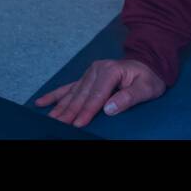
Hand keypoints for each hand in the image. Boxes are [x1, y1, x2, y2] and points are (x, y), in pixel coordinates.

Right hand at [34, 58, 165, 127]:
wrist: (148, 64)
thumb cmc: (148, 78)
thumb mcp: (147, 87)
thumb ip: (129, 97)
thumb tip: (109, 108)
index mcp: (111, 71)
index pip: (97, 95)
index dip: (87, 111)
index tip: (78, 124)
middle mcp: (97, 69)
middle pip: (81, 95)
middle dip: (69, 112)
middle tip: (58, 126)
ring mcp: (90, 73)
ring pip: (72, 93)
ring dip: (60, 107)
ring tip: (49, 119)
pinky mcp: (86, 77)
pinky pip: (68, 87)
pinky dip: (54, 95)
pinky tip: (41, 102)